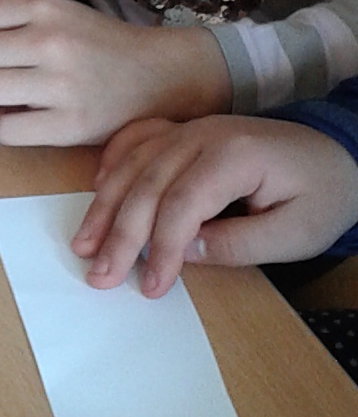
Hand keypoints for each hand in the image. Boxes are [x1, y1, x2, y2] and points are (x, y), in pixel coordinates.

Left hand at [0, 0, 230, 145]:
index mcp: (43, 6)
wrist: (159, 76)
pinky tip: (17, 117)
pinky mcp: (69, 126)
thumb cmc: (96, 42)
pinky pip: (0, 130)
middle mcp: (50, 41)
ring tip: (2, 95)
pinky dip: (0, 126)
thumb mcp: (54, 8)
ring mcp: (60, 85)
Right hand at [72, 114, 357, 294]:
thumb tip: (184, 251)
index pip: (182, 203)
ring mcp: (191, 129)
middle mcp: (204, 134)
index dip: (161, 248)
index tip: (151, 286)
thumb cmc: (321, 195)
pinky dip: (113, 163)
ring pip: (134, 164)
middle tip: (98, 276)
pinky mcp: (186, 132)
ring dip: (105, 205)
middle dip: (120, 234)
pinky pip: (138, 140)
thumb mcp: (296, 233)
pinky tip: (98, 190)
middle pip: (147, 184)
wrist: (338, 153)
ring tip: (84, 244)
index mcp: (235, 155)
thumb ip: (240, 244)